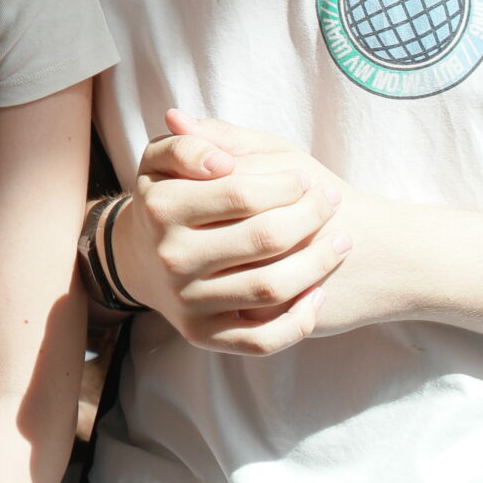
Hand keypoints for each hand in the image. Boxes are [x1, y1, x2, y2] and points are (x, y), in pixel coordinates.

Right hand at [115, 108, 353, 355]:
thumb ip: (191, 143)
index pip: (240, 193)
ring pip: (271, 288)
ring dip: (318, 263)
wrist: (141, 259)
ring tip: (341, 240)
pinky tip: (318, 292)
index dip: (284, 184)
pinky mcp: (203, 336)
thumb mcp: (165, 159)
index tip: (305, 178)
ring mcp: (187, 301)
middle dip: (311, 215)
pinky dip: (298, 319)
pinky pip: (261, 339)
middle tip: (330, 200)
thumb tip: (220, 160)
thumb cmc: (169, 197)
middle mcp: (171, 258)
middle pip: (264, 239)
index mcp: (161, 208)